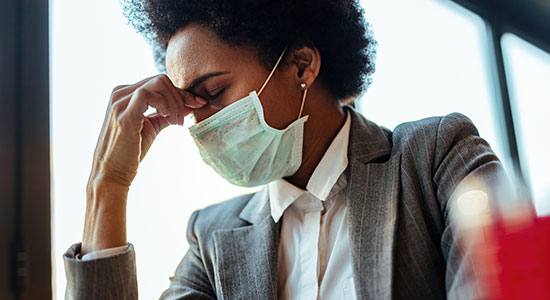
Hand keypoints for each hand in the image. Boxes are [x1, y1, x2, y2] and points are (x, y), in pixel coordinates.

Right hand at [82, 74, 205, 254]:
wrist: (111, 173)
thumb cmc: (131, 152)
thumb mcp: (152, 127)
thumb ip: (168, 113)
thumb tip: (190, 105)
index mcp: (125, 94)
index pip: (159, 83)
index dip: (182, 92)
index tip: (198, 103)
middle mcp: (120, 93)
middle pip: (161, 80)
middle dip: (180, 97)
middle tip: (183, 120)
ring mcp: (119, 102)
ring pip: (158, 83)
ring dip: (175, 102)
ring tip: (176, 122)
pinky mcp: (123, 114)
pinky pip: (148, 95)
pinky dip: (165, 104)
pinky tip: (168, 118)